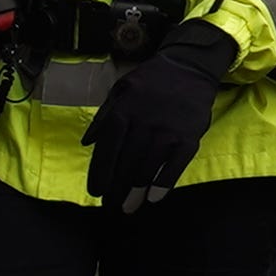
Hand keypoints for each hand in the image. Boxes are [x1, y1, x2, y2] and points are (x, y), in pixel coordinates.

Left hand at [88, 17, 244, 204]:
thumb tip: (86, 144)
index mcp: (123, 112)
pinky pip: (173, 169)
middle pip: (125, 166)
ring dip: (135, 193)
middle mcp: (143, 124)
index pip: (106, 151)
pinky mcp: (188, 140)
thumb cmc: (151, 81)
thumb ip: (103, 117)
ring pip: (146, 171)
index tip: (95, 192)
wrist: (189, 69)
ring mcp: (167, 134)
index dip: (99, 175)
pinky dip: (162, 186)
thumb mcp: (120, 90)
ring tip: (128, 206)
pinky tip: (153, 198)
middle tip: (111, 204)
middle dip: (115, 189)